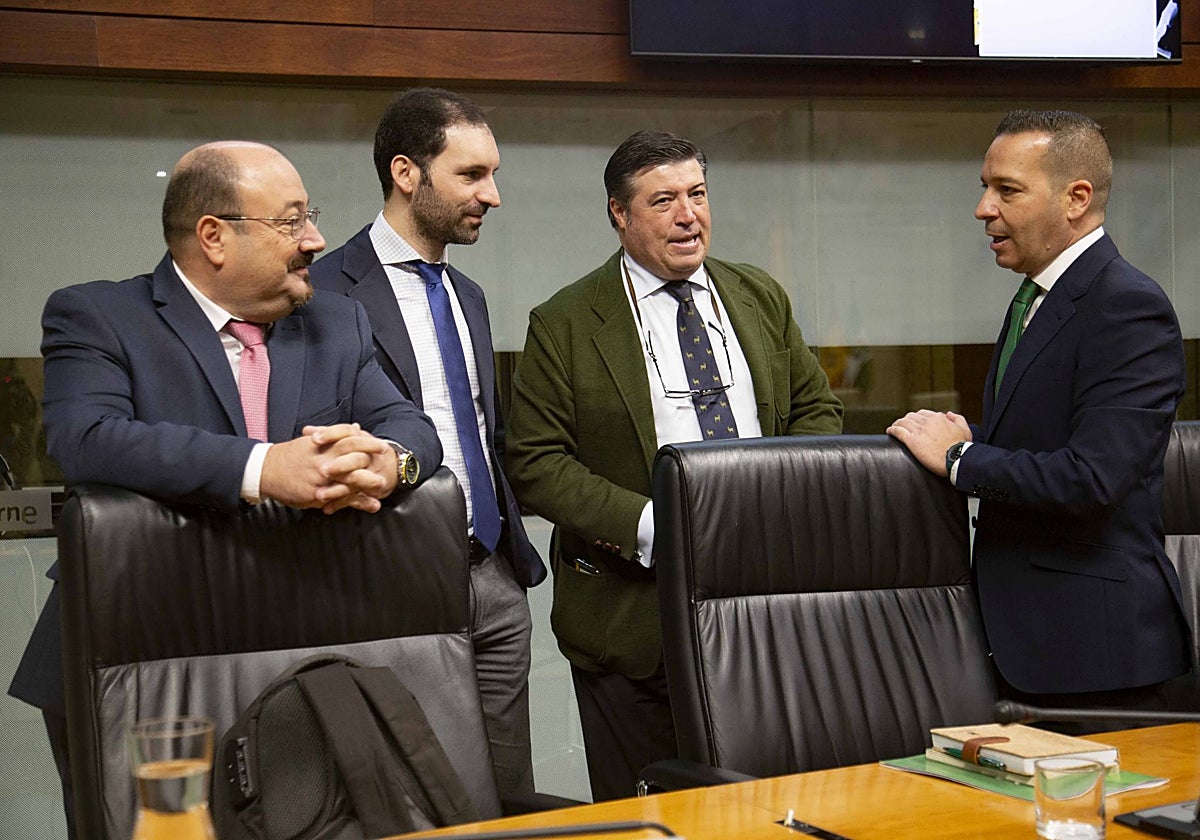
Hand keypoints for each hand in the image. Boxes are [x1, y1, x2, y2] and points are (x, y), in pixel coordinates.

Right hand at [258, 424, 397, 513]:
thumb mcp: (312, 442)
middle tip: (388, 461)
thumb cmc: (290, 456)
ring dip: (369, 482)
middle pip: (352, 456)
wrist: (265, 470)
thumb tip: (356, 427)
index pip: (349, 440)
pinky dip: (359, 502)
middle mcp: (323, 459)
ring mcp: (320, 477)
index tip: (382, 445)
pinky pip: (341, 499)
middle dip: (371, 459)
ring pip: (350, 479)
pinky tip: (373, 505)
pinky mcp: (317, 494)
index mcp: (323, 446)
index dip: (367, 443)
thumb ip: (335, 436)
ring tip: (384, 486)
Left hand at [886, 409, 971, 476]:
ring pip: (903, 422)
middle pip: (911, 416)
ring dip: (898, 424)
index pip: (923, 414)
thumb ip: (957, 418)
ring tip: (894, 428)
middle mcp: (927, 422)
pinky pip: (898, 431)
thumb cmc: (962, 447)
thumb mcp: (965, 429)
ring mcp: (919, 431)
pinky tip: (889, 432)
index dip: (918, 418)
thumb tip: (948, 413)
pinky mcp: (912, 441)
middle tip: (904, 426)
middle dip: (907, 420)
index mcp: (938, 418)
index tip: (916, 423)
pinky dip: (892, 430)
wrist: (957, 459)